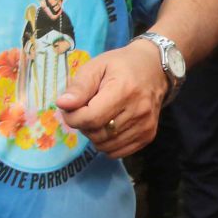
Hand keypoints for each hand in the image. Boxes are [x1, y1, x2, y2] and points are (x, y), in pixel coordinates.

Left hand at [55, 38, 166, 158]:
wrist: (155, 69)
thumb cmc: (121, 65)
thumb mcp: (97, 66)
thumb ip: (79, 86)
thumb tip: (62, 104)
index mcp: (124, 90)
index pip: (91, 118)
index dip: (73, 117)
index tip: (70, 108)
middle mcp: (138, 110)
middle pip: (97, 133)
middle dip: (83, 125)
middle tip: (86, 109)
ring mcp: (145, 125)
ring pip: (105, 145)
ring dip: (94, 135)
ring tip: (99, 116)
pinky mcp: (148, 135)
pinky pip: (117, 152)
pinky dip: (107, 143)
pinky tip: (109, 127)